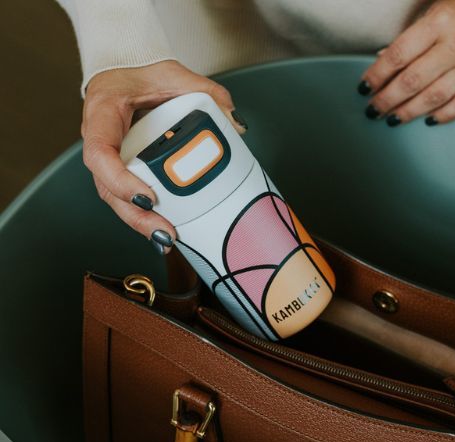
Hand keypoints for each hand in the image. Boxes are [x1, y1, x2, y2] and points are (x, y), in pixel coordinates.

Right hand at [82, 60, 246, 253]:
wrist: (128, 73)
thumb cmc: (142, 73)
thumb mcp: (174, 74)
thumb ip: (207, 93)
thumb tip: (237, 125)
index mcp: (102, 115)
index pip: (100, 153)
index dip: (120, 180)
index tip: (149, 196)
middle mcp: (100, 141)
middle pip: (108, 189)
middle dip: (137, 217)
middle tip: (166, 233)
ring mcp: (109, 159)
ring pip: (116, 199)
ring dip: (140, 223)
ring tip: (168, 239)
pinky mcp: (121, 168)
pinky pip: (127, 196)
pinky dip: (144, 215)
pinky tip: (163, 231)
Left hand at [358, 0, 454, 125]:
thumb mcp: (438, 12)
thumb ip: (410, 37)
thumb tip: (381, 61)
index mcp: (442, 20)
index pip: (398, 55)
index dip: (377, 76)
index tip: (364, 88)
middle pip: (412, 81)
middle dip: (387, 100)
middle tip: (373, 110)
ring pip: (434, 97)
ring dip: (408, 112)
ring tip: (392, 118)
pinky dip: (443, 115)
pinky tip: (428, 120)